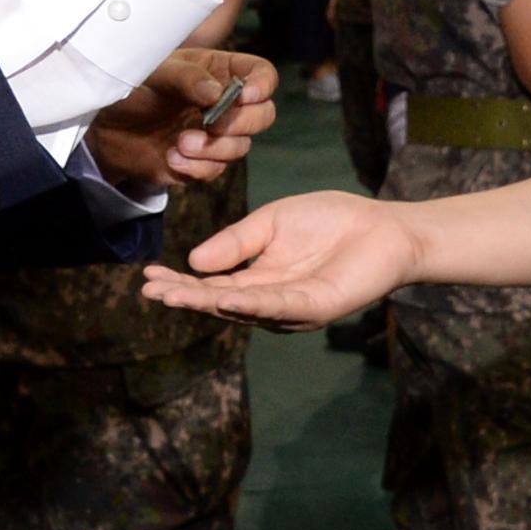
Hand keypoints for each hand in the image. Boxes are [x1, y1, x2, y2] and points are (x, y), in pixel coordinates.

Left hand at [89, 48, 277, 188]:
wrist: (103, 127)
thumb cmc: (130, 87)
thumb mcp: (155, 72)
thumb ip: (186, 77)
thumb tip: (216, 93)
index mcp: (219, 71)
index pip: (261, 74)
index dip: (263, 85)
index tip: (244, 95)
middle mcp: (224, 103)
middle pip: (263, 115)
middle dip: (242, 123)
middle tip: (212, 124)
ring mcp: (215, 135)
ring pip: (241, 147)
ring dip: (215, 148)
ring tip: (180, 142)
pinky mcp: (200, 162)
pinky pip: (216, 170)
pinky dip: (197, 167)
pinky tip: (171, 157)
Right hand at [139, 188, 417, 329]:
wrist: (383, 227)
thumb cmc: (331, 222)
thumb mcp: (272, 222)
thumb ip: (237, 240)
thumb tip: (193, 260)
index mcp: (258, 277)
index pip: (212, 283)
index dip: (181, 281)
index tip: (148, 276)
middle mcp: (270, 299)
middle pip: (219, 300)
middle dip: (184, 296)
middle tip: (150, 291)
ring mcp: (292, 307)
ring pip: (243, 307)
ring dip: (207, 302)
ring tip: (174, 295)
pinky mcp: (316, 307)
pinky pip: (279, 306)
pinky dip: (251, 303)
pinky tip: (225, 298)